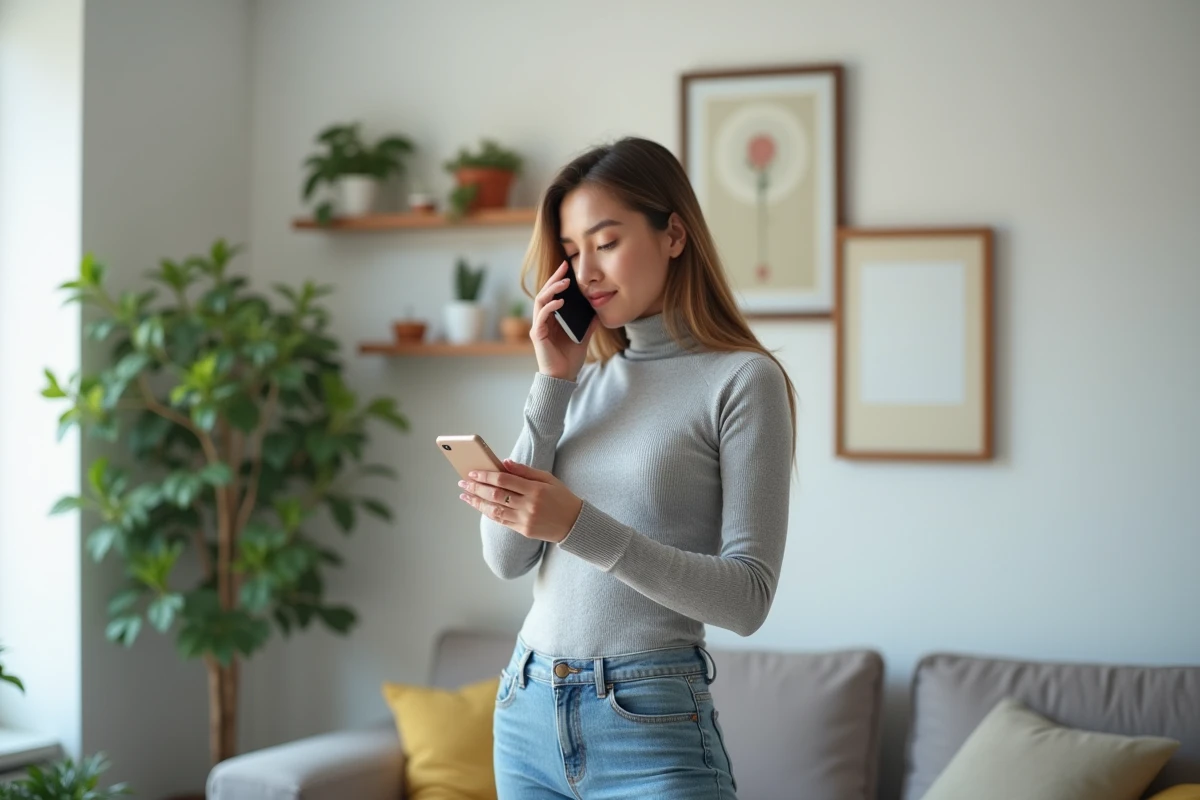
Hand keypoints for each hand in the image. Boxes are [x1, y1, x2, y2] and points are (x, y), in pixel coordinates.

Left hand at [459, 459, 582, 543]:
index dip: (486, 475)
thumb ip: (525, 471)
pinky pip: (501, 521)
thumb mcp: (547, 478)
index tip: (473, 472)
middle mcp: (529, 505)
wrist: (574, 523)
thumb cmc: (561, 497)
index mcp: (535, 489)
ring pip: (494, 510)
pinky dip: (488, 513)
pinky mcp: (523, 530)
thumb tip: (504, 463)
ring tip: (465, 495)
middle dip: (477, 488)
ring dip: (477, 502)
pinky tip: (479, 506)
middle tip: (463, 482)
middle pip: (496, 495)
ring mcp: (525, 519)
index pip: (504, 480)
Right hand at [531, 260, 597, 381]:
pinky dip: (550, 307)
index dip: (558, 280)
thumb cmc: (570, 359)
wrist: (564, 377)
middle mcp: (543, 320)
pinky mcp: (537, 335)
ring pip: (540, 301)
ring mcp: (538, 326)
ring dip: (552, 289)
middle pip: (544, 293)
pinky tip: (560, 302)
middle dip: (554, 279)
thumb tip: (598, 311)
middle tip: (564, 267)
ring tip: (565, 283)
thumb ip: (589, 324)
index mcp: (552, 319)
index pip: (552, 295)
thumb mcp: (584, 337)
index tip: (566, 268)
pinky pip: (541, 316)